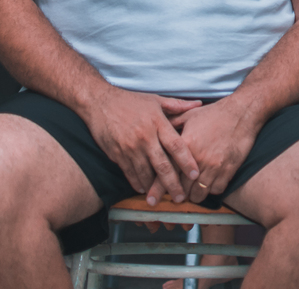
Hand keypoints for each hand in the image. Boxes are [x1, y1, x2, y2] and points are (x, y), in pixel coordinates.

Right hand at [84, 88, 202, 203]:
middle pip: (162, 165)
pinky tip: (144, 189)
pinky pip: (129, 173)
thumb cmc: (130, 101)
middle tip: (181, 198)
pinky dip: (137, 183)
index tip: (195, 175)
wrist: (99, 102)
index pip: (176, 145)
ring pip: (145, 173)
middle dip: (172, 184)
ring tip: (163, 198)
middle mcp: (145, 137)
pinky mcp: (116, 154)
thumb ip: (178, 105)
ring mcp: (129, 147)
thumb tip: (199, 104)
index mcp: (157, 123)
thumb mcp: (156, 100)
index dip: (186, 161)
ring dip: (154, 187)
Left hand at [165, 96, 259, 204]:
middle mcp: (198, 159)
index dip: (157, 189)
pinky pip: (216, 190)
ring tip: (192, 192)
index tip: (151, 200)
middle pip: (182, 187)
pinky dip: (211, 190)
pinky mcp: (229, 170)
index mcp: (185, 145)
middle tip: (176, 195)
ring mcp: (214, 166)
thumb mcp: (189, 115)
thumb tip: (157, 130)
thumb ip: (171, 125)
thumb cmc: (215, 113)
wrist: (242, 112)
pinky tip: (209, 185)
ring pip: (199, 193)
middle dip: (177, 193)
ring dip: (194, 195)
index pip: (167, 172)